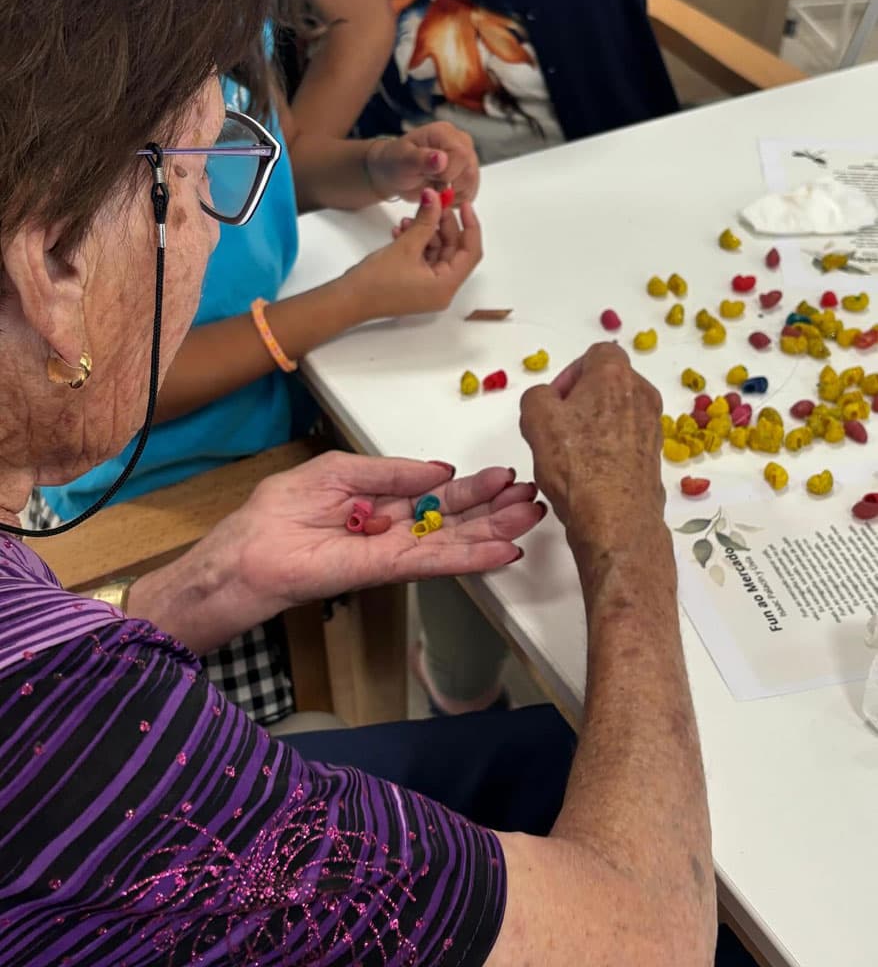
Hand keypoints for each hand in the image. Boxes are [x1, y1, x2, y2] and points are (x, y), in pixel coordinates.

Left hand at [139, 454, 544, 649]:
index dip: (472, 488)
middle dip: (493, 509)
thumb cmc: (273, 516)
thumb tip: (440, 470)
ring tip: (531, 520)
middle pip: (452, 519)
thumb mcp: (335, 472)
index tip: (507, 476)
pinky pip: (431, 561)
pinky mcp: (381, 571)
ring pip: (450, 542)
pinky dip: (467, 557)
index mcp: (378, 502)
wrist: (240, 561)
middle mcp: (389, 530)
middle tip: (534, 499)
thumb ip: (389, 471)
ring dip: (492, 532)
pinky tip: (499, 549)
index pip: (436, 494)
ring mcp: (388, 553)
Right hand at [345, 188, 481, 318]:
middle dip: (443, 226)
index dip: (470, 226)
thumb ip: (425, 220)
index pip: (471, 252)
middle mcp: (442, 290)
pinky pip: (424, 260)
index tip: (463, 205)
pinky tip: (401, 230)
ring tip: (408, 220)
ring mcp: (429, 289)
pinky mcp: (416, 286)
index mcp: (446, 286)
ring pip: (438, 253)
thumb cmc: (376, 282)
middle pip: (454, 251)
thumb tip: (435, 197)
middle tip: (433, 204)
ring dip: (426, 233)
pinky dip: (417, 244)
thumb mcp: (405, 246)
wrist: (348, 300)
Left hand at [366, 122, 479, 204]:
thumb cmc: (397, 163)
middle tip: (428, 185)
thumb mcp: (402, 161)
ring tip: (432, 189)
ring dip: (451, 195)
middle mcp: (462, 143)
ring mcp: (467, 160)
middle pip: (469, 172)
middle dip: (448, 186)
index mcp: (445, 133)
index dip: (447, 174)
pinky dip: (454, 201)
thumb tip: (441, 158)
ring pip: (471, 186)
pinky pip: (469, 195)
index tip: (429, 177)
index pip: (461, 155)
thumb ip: (421, 159)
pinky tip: (439, 196)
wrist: (396, 174)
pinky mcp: (468, 177)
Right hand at [519, 343, 665, 543]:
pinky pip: (626, 439)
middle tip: (558, 427)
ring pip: (617, 412)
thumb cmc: (575, 464)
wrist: (615, 519)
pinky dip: (608, 447)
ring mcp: (652, 426)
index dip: (571, 373)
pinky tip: (589, 471)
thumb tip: (548, 401)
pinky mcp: (654, 455)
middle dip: (581, 400)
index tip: (555, 401)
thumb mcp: (536, 418)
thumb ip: (536, 396)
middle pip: (608, 383)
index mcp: (616, 375)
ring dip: (594, 425)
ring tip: (571, 453)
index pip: (597, 353)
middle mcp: (642, 394)